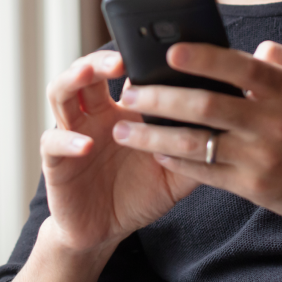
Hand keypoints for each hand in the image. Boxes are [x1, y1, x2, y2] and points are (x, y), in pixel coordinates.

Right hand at [40, 50, 200, 254]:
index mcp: (123, 110)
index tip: (157, 49)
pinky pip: (53, 142)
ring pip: (61, 92)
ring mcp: (72, 132)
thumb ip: (195, 150)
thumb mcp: (175, 173)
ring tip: (90, 74)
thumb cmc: (139, 195)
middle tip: (121, 57)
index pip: (125, 72)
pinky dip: (67, 140)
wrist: (105, 231)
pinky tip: (84, 144)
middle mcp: (94, 114)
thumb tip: (228, 129)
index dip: (136, 57)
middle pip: (89, 71)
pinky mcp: (56, 161)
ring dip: (74, 79)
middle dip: (102, 59)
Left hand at [112, 40, 281, 225]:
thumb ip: (281, 58)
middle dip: (161, 98)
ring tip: (123, 130)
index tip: (169, 52)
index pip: (239, 68)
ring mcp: (261, 157)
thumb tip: (249, 47)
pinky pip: (205, 173)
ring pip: (196, 144)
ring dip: (154, 136)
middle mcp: (272, 123)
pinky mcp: (253, 187)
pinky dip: (175, 162)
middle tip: (129, 92)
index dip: (204, 58)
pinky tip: (153, 153)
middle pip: (206, 106)